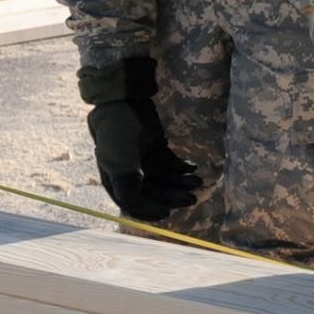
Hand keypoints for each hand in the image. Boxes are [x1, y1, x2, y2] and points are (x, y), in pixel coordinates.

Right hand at [78, 57, 202, 222]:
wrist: (125, 100)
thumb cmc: (119, 131)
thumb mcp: (120, 158)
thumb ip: (125, 182)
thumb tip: (130, 206)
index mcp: (116, 180)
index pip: (133, 205)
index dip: (149, 211)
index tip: (166, 212)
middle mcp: (131, 175)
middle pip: (154, 194)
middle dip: (173, 197)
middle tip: (192, 197)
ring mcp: (145, 164)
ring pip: (165, 181)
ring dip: (181, 183)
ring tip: (197, 181)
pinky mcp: (157, 152)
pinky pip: (172, 166)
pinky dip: (182, 169)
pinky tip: (193, 168)